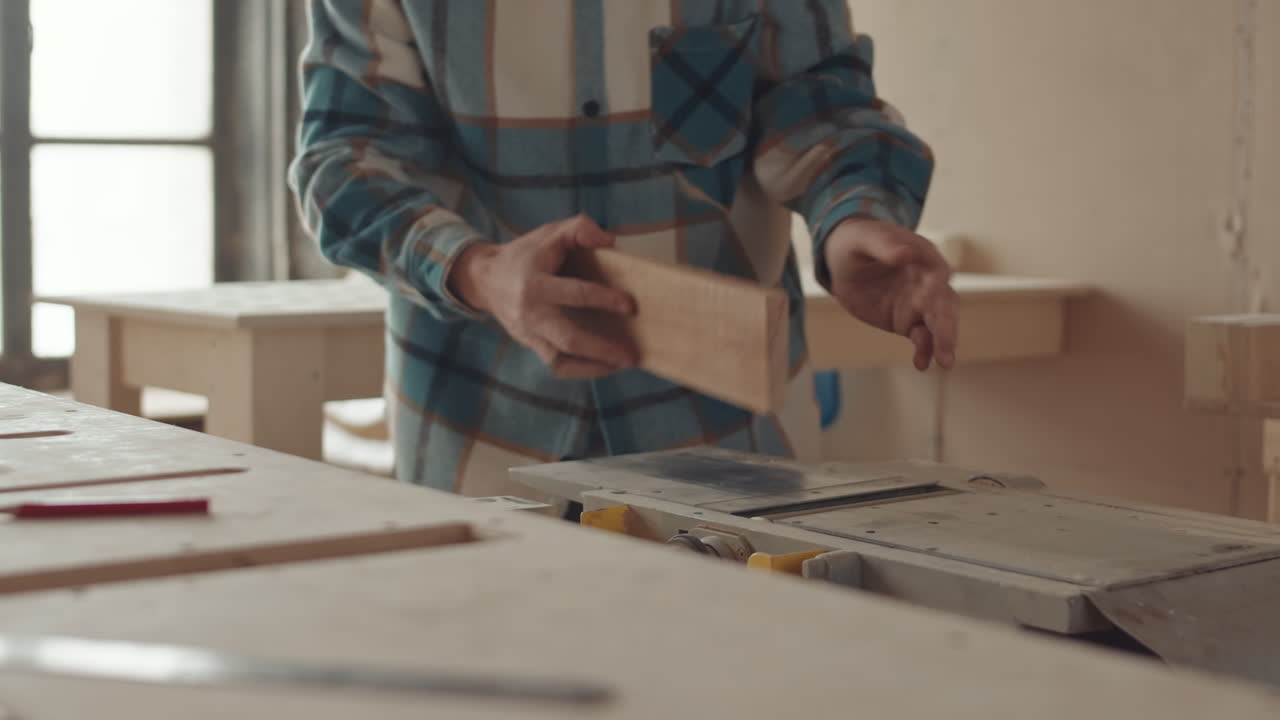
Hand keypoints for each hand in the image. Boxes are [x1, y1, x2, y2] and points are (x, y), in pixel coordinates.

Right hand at [449, 215, 637, 378]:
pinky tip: (604, 366)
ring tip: (623, 364)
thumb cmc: (526, 254)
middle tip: (631, 355)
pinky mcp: (531, 345)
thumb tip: (609, 241)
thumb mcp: (549, 233)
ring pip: (562, 360)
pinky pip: (557, 365)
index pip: (575, 294)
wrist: (486, 280)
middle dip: (601, 349)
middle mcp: (531, 313)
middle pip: (568, 338)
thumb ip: (580, 229)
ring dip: (595, 366)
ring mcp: (530, 334)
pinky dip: (581, 370)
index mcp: (536, 284)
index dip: (604, 300)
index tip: (631, 307)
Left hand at [823, 218, 957, 370]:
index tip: (939, 293)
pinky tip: (921, 364)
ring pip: (940, 324)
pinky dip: (925, 351)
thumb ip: (885, 245)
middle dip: (948, 325)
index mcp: (923, 256)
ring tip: (944, 362)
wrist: (843, 262)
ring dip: (943, 341)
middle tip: (948, 347)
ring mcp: (920, 304)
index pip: (938, 270)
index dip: (940, 283)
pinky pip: (922, 338)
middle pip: (945, 303)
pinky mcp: (908, 321)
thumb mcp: (864, 239)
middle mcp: (929, 282)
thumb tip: (906, 253)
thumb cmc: (857, 242)